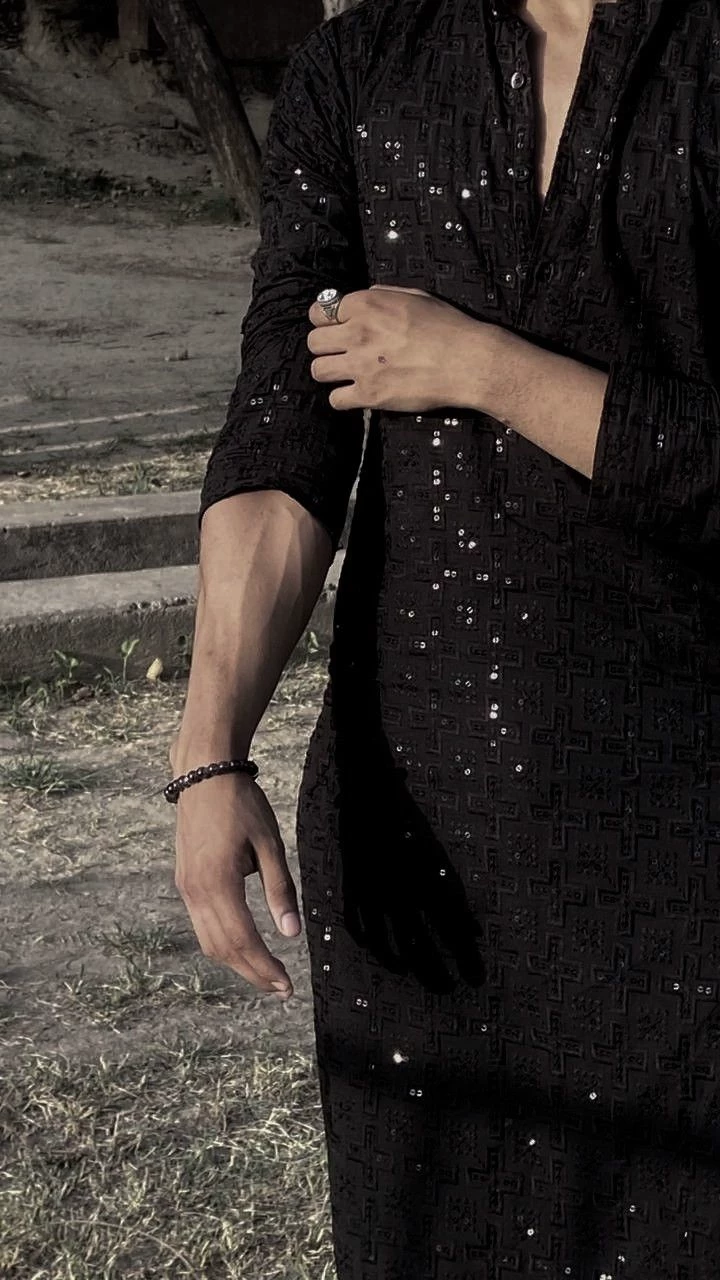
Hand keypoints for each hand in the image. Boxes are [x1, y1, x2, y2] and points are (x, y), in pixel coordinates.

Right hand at [172, 761, 300, 1000]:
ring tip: (265, 973)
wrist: (204, 773)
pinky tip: (243, 945)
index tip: (286, 985)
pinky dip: (222, 943)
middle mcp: (195, 891)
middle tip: (281, 989)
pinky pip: (201, 924)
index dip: (264, 968)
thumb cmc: (242, 804)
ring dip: (236, 962)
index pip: (243, 940)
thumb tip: (291, 933)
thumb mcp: (269, 843)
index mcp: (218, 883)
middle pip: (222, 949)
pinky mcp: (185, 880)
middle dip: (252, 973)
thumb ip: (279, 890)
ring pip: (208, 941)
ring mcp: (186, 887)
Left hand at [307, 284, 481, 412]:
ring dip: (329, 372)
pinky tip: (355, 394)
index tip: (332, 329)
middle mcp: (357, 333)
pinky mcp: (369, 394)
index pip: (321, 312)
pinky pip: (335, 400)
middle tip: (339, 353)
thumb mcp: (415, 296)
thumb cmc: (447, 327)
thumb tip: (364, 297)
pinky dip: (343, 399)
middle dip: (325, 347)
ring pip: (318, 370)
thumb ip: (383, 295)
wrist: (468, 361)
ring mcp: (361, 365)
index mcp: (366, 305)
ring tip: (345, 374)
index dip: (325, 321)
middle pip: (314, 342)